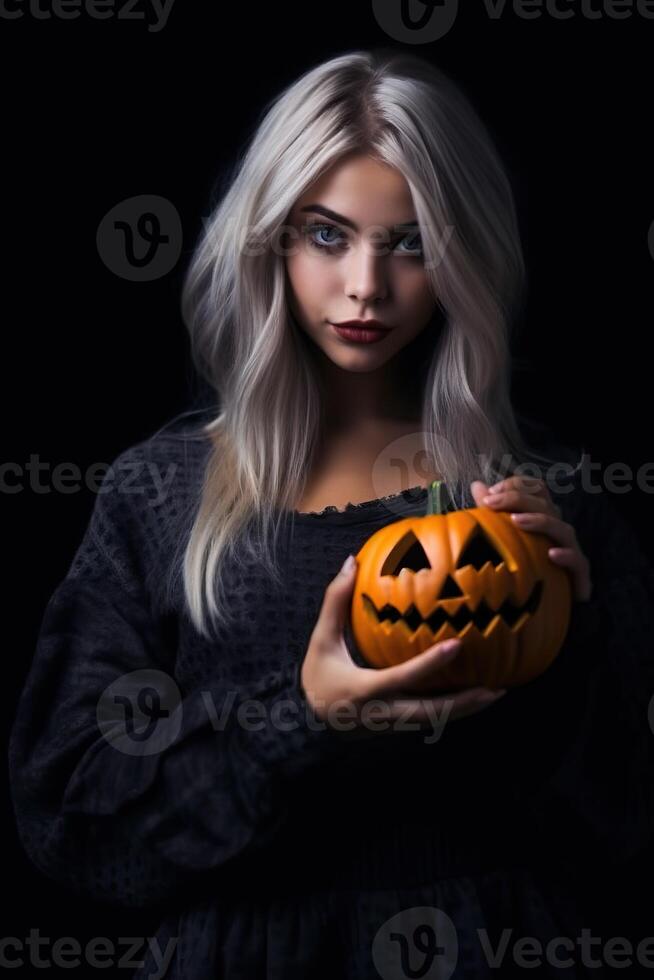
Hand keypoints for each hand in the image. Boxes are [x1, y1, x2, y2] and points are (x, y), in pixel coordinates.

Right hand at [300, 556, 506, 734]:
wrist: (309, 722)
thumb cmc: (318, 676)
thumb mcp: (321, 639)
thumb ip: (336, 601)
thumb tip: (351, 562)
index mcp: (365, 689)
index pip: (403, 677)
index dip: (430, 664)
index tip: (458, 645)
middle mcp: (383, 712)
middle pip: (431, 712)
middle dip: (465, 703)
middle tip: (496, 688)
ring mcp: (392, 724)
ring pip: (435, 720)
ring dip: (467, 709)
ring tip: (497, 692)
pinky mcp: (398, 727)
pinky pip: (430, 719)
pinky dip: (454, 710)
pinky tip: (475, 696)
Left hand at [471, 476, 592, 601]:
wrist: (535, 609)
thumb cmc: (519, 569)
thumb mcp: (500, 537)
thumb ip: (491, 511)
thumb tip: (477, 485)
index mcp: (541, 517)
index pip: (536, 490)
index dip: (516, 485)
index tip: (490, 493)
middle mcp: (556, 531)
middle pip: (545, 505)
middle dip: (518, 499)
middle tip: (491, 503)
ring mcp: (569, 551)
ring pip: (563, 529)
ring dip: (541, 522)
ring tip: (516, 521)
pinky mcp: (578, 576)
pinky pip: (579, 563)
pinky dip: (567, 556)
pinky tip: (551, 554)